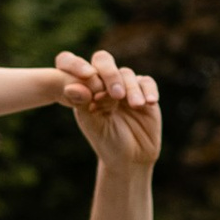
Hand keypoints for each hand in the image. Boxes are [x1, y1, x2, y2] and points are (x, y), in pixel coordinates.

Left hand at [62, 50, 161, 167]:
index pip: (76, 64)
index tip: (87, 77)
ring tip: (136, 105)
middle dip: (110, 75)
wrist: (130, 158)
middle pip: (104, 61)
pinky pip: (147, 83)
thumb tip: (69, 87)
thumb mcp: (92, 124)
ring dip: (131, 89)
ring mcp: (124, 85)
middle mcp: (103, 82)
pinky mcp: (144, 91)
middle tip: (116, 95)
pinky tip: (150, 102)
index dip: (76, 65)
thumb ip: (82, 104)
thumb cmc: (106, 142)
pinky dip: (148, 90)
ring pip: (126, 74)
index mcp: (85, 87)